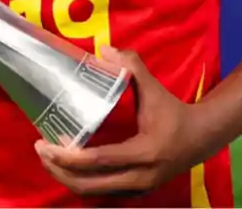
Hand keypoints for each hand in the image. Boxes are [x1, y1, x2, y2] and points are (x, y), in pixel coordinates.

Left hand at [35, 46, 213, 196]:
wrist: (201, 138)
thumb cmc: (174, 113)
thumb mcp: (155, 89)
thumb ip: (132, 66)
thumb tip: (105, 49)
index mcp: (144, 153)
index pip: (99, 160)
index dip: (69, 156)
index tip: (46, 144)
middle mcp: (140, 177)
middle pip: (88, 184)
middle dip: (59, 170)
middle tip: (40, 150)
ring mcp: (137, 189)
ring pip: (92, 192)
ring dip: (66, 178)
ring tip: (48, 158)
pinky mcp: (134, 192)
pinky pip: (100, 192)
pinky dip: (80, 182)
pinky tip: (67, 166)